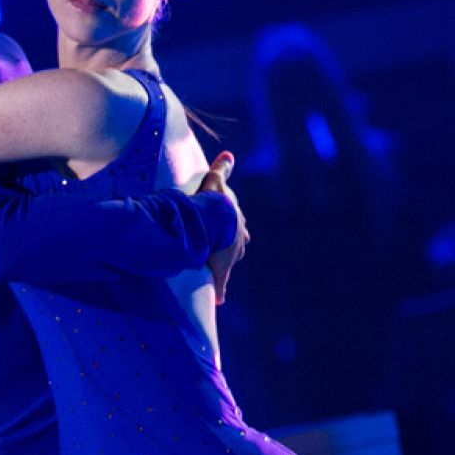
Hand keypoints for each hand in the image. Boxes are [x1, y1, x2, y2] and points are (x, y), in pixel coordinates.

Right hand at [200, 151, 247, 304]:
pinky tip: (220, 300)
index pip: (238, 229)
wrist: (218, 220)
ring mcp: (231, 257)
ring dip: (225, 268)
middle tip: (225, 253)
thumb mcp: (218, 181)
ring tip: (219, 275)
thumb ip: (222, 168)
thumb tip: (229, 153)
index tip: (229, 234)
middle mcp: (238, 242)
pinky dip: (220, 292)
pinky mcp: (221, 270)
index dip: (233, 231)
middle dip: (232, 249)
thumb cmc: (216, 202)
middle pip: (238, 247)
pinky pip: (220, 284)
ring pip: (230, 265)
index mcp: (237, 225)